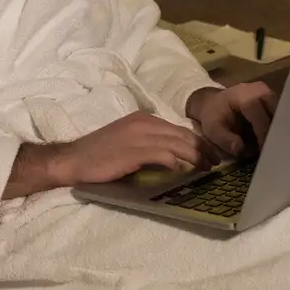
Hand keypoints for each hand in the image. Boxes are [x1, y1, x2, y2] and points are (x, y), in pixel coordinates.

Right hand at [7, 112, 214, 196]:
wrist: (73, 160)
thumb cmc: (99, 155)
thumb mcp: (127, 142)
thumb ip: (149, 144)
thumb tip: (175, 156)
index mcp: (143, 118)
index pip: (178, 129)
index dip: (197, 142)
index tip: (210, 155)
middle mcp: (143, 122)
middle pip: (182, 135)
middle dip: (202, 149)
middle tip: (216, 163)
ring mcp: (139, 135)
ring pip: (177, 144)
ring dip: (195, 157)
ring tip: (207, 168)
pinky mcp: (134, 151)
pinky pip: (164, 155)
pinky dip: (178, 162)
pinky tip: (185, 171)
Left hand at [187, 82, 275, 159]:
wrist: (213, 103)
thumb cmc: (213, 115)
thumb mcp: (212, 129)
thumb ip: (225, 139)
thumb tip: (240, 149)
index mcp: (245, 95)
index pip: (259, 116)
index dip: (262, 133)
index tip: (262, 148)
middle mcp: (260, 90)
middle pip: (276, 114)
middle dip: (274, 131)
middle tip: (271, 148)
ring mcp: (268, 92)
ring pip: (281, 115)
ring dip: (277, 129)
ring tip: (272, 144)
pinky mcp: (272, 97)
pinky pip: (280, 114)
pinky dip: (277, 126)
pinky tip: (272, 137)